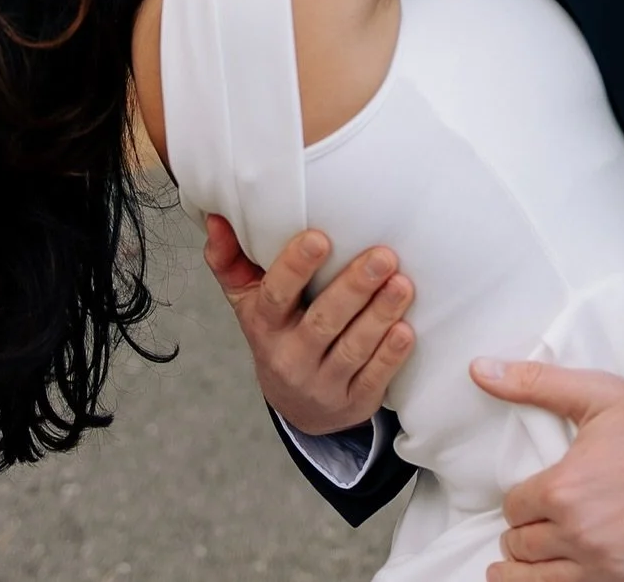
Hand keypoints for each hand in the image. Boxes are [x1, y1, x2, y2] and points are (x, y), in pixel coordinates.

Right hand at [204, 215, 414, 435]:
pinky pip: (374, 378)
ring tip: (402, 284)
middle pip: (323, 321)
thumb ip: (229, 259)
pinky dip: (391, 355)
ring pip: (353, 349)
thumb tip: (217, 217)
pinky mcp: (353, 401)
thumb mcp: (247, 301)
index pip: (276, 294)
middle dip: (354, 287)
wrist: (297, 406)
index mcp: (264, 325)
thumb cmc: (276, 333)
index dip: (296, 267)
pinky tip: (406, 329)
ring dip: (379, 316)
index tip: (321, 237)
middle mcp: (290, 357)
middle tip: (383, 256)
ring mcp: (323, 383)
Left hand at [471, 359, 623, 581]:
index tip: (525, 503)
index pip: (514, 510)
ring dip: (530, 578)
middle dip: (520, 541)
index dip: (518, 504)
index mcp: (564, 491)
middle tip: (519, 538)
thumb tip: (479, 370)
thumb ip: (531, 384)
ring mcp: (615, 569)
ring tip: (509, 576)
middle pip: (526, 552)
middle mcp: (584, 537)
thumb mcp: (593, 393)